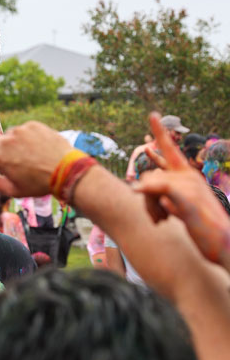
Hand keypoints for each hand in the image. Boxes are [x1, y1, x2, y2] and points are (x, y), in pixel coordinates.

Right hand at [0, 120, 72, 195]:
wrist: (67, 171)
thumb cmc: (40, 184)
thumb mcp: (16, 191)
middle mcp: (7, 140)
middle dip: (1, 150)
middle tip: (18, 164)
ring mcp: (20, 131)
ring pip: (12, 136)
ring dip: (18, 144)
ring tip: (34, 158)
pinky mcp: (33, 125)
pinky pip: (26, 130)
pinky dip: (30, 138)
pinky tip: (41, 150)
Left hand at [133, 112, 229, 264]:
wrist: (224, 244)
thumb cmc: (201, 226)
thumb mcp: (177, 207)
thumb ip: (161, 195)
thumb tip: (139, 188)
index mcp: (187, 175)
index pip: (170, 150)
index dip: (160, 133)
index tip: (152, 114)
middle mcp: (189, 177)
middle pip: (150, 176)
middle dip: (146, 199)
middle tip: (157, 220)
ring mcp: (191, 188)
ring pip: (152, 185)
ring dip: (150, 207)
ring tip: (161, 223)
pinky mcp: (189, 202)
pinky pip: (164, 190)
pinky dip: (153, 192)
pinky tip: (150, 200)